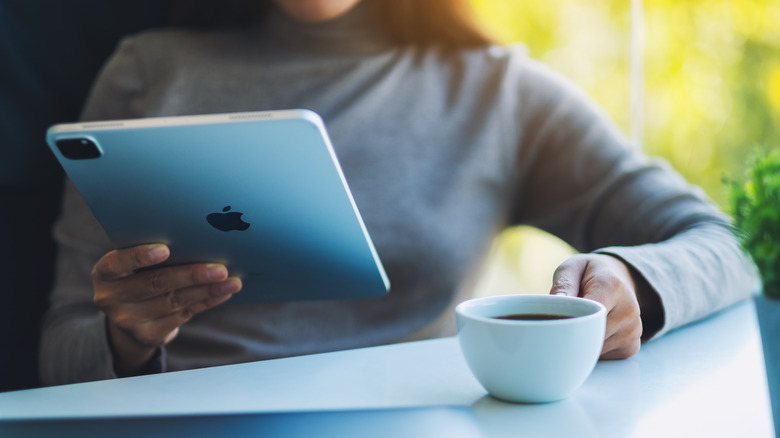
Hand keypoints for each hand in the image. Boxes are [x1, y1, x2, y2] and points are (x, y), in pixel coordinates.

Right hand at [91, 244, 241, 375]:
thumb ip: (153, 253)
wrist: (130, 317)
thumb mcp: (134, 264)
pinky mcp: (149, 335)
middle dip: (191, 275)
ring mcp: (129, 320)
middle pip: (155, 284)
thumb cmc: (139, 275)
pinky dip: (207, 301)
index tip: (165, 249)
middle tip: (220, 268)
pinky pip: (184, 315)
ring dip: (207, 290)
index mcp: (104, 273)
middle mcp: (111, 298)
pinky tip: (224, 292)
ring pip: (174, 301)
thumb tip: (199, 238)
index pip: (116, 262)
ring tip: (232, 280)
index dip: (140, 256)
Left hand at [549, 254, 641, 358]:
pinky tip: (592, 331)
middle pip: (591, 336)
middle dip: (572, 333)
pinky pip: (603, 356)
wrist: (618, 277)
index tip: (556, 321)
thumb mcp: (572, 268)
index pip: (591, 315)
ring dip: (581, 342)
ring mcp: (633, 331)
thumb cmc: (589, 274)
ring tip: (581, 322)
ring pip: (596, 350)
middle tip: (562, 321)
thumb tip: (555, 302)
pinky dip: (592, 349)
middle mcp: (629, 310)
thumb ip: (563, 284)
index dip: (570, 322)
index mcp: (613, 287)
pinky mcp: (632, 346)